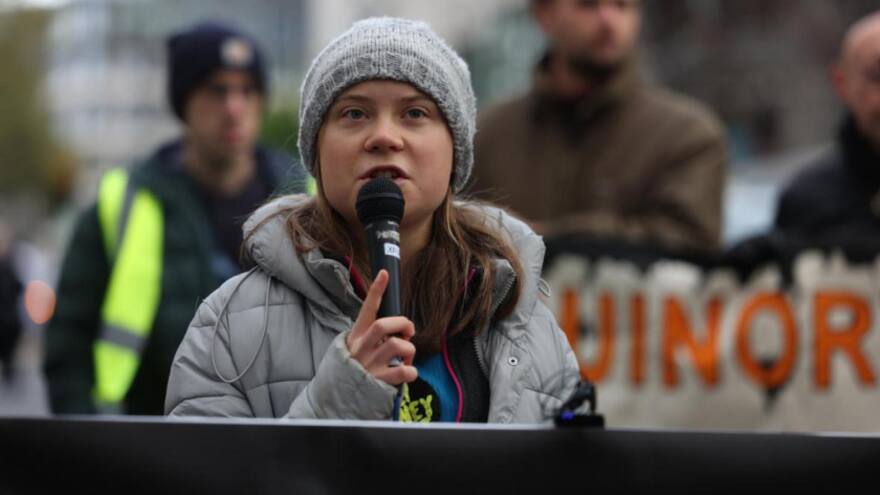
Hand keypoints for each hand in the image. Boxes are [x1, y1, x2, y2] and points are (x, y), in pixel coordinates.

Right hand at [345, 270, 417, 385]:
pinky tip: (406, 372)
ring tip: (406, 357)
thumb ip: (371, 337)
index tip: (384, 273)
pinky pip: (404, 371)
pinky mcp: (379, 382)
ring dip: (409, 350)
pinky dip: (412, 371)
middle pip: (383, 324)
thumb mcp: (354, 349)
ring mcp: (369, 365)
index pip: (367, 309)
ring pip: (397, 346)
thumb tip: (398, 330)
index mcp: (356, 337)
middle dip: (402, 324)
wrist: (336, 400)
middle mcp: (361, 348)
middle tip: (408, 332)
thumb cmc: (352, 370)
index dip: (376, 290)